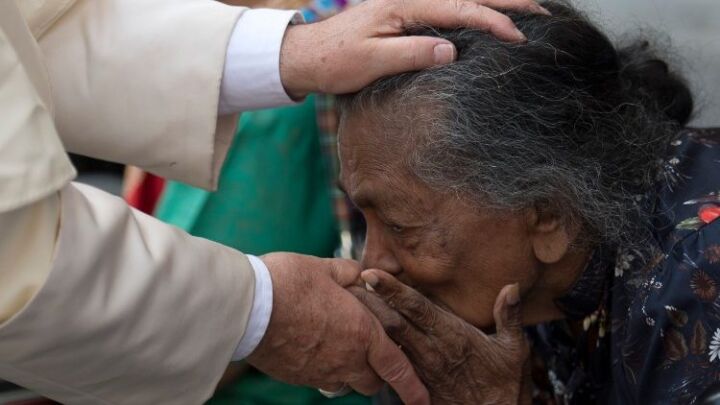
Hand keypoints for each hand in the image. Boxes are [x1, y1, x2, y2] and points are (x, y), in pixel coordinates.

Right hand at [246, 253, 429, 404]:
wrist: (249, 307)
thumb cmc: (290, 282)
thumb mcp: (326, 268)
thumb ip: (349, 274)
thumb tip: (359, 274)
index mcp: (362, 333)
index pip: (397, 367)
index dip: (412, 387)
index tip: (423, 400)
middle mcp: (346, 359)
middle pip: (372, 381)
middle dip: (376, 372)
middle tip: (370, 352)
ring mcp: (320, 372)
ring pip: (346, 383)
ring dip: (349, 371)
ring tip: (336, 345)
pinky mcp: (298, 377)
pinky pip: (319, 379)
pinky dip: (323, 368)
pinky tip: (311, 345)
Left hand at [279, 0, 549, 97]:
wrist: (307, 54)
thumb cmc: (336, 60)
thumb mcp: (371, 62)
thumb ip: (412, 54)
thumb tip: (452, 51)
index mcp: (405, 5)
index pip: (461, 9)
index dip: (494, 21)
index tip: (519, 37)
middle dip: (509, 1)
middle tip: (544, 11)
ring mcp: (410, 4)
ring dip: (496, 3)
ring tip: (529, 11)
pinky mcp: (407, 14)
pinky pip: (450, 8)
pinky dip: (475, 10)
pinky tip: (488, 18)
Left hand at [351, 270, 530, 404]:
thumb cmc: (504, 385)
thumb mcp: (513, 350)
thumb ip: (509, 316)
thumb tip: (511, 286)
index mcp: (452, 336)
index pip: (417, 308)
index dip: (392, 290)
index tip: (370, 274)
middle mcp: (431, 351)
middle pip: (392, 321)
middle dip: (368, 301)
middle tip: (344, 281)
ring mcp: (420, 368)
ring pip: (387, 340)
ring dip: (368, 320)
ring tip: (346, 300)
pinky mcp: (415, 382)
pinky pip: (390, 360)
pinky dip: (375, 344)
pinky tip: (361, 333)